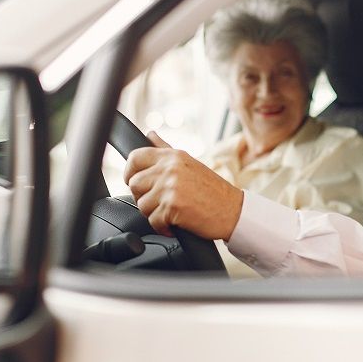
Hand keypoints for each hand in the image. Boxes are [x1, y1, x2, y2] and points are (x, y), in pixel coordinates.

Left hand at [123, 132, 243, 240]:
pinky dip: (162, 228)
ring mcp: (171, 187)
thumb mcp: (189, 162)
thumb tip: (150, 134)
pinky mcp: (173, 206)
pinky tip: (174, 224)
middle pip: (134, 184)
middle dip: (143, 197)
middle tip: (159, 203)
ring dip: (154, 214)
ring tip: (171, 213)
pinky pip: (153, 221)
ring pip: (141, 204)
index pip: (135, 157)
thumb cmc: (212, 190)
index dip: (129, 172)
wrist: (233, 211)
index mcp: (172, 156)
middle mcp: (170, 168)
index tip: (134, 182)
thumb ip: (165, 149)